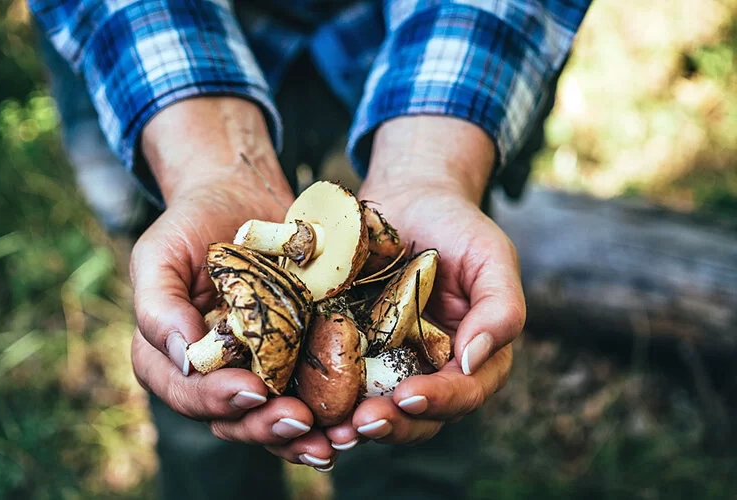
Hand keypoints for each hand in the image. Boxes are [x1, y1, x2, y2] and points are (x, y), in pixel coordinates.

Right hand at [129, 98, 336, 467]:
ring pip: (272, 417)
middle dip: (266, 426)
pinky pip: (306, 392)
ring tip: (332, 438)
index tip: (253, 391)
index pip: (187, 392)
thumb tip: (183, 356)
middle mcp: (210, 374)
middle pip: (232, 418)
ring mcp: (253, 369)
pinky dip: (326, 411)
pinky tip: (351, 419)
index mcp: (168, 359)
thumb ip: (157, 305)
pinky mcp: (291, 357)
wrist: (240, 198)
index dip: (217, 399)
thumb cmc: (190, 224)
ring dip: (301, 436)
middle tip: (302, 422)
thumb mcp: (159, 254)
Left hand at [326, 116, 524, 446]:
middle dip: (392, 425)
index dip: (441, 401)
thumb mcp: (490, 257)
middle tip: (362, 424)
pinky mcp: (349, 351)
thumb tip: (474, 360)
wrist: (407, 198)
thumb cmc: (456, 226)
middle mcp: (429, 370)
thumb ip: (500, 308)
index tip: (410, 397)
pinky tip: (303, 403)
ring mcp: (387, 364)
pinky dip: (323, 400)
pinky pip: (336, 384)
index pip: (464, 392)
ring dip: (354, 425)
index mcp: (470, 357)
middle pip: (417, 417)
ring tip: (331, 430)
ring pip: (375, 410)